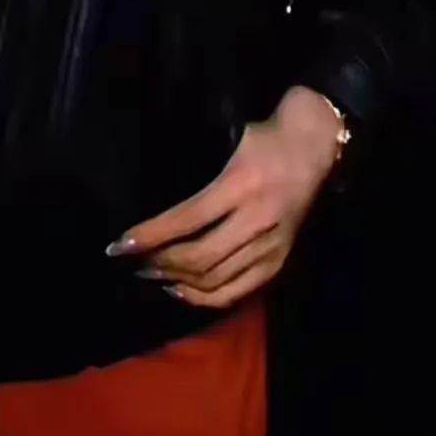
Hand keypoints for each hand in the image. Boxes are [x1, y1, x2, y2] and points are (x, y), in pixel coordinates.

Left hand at [107, 86, 343, 310]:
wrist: (315, 147)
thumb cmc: (266, 137)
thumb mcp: (232, 139)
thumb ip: (201, 171)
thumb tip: (158, 206)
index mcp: (241, 185)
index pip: (187, 219)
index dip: (150, 236)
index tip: (119, 245)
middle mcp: (256, 220)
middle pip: (199, 257)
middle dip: (159, 263)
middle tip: (131, 260)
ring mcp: (271, 246)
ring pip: (215, 280)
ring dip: (176, 281)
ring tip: (149, 274)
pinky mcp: (279, 262)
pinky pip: (237, 292)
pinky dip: (205, 298)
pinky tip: (181, 290)